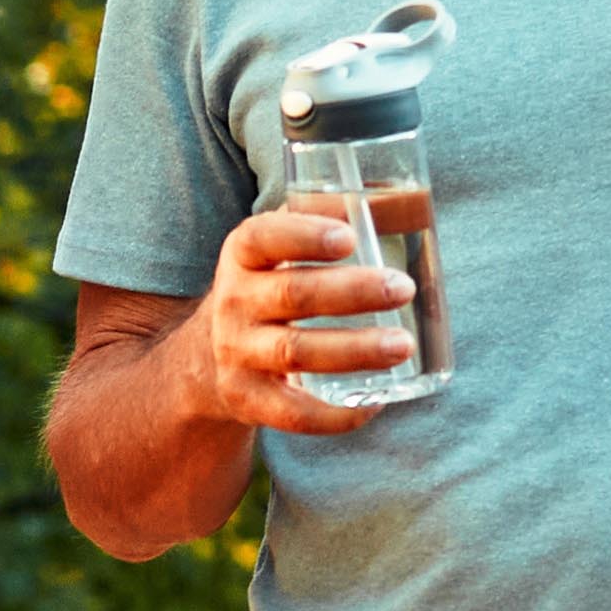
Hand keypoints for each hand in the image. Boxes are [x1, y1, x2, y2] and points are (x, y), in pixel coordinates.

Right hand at [170, 204, 415, 436]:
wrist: (206, 358)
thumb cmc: (267, 289)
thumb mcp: (276, 251)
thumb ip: (319, 221)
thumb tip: (392, 196)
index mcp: (242, 256)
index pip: (263, 238)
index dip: (304, 235)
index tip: (350, 237)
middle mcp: (232, 303)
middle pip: (292, 295)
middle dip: (352, 292)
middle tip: (404, 288)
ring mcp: (237, 354)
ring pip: (296, 353)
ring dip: (355, 350)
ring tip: (403, 344)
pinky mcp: (247, 400)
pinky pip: (292, 414)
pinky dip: (335, 414)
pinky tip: (375, 402)